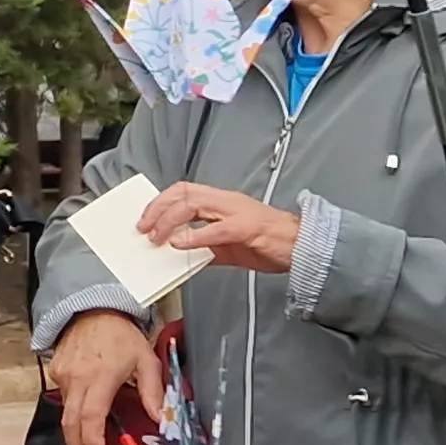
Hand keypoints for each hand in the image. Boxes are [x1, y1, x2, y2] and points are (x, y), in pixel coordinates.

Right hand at [48, 309, 164, 444]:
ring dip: (74, 434)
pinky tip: (82, 418)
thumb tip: (161, 418)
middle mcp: (77, 378)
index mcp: (101, 377)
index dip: (92, 441)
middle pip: (71, 423)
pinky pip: (64, 398)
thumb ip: (154, 391)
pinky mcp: (56, 372)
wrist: (92, 309)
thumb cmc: (120, 334)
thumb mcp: (146, 360)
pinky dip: (72, 412)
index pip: (91, 416)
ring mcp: (63, 376)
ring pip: (66, 413)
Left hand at [139, 182, 300, 276]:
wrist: (302, 246)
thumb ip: (203, 247)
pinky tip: (180, 244)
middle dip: (158, 208)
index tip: (145, 219)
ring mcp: (237, 212)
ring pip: (194, 205)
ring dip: (170, 221)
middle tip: (143, 228)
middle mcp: (227, 201)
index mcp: (222, 201)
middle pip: (183, 193)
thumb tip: (178, 254)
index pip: (184, 191)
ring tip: (157, 238)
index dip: (160, 202)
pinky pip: (216, 229)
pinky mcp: (248, 228)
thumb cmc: (268, 243)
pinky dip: (195, 236)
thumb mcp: (228, 246)